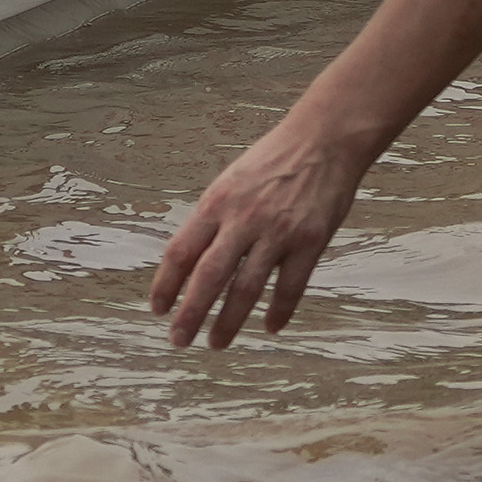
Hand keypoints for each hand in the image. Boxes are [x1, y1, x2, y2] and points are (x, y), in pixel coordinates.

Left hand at [147, 109, 372, 347]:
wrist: (323, 139)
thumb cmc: (273, 160)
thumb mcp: (231, 182)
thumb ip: (211, 219)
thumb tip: (188, 260)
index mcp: (218, 202)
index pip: (181, 251)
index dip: (166, 284)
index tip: (157, 309)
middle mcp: (243, 219)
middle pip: (208, 276)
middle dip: (190, 313)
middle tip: (178, 340)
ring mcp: (278, 232)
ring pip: (246, 289)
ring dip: (228, 321)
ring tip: (216, 342)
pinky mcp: (310, 241)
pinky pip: (290, 287)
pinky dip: (279, 311)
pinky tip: (269, 327)